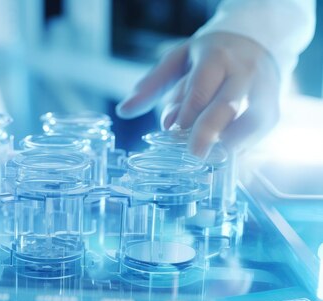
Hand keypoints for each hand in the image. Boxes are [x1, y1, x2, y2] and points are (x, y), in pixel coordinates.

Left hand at [116, 32, 279, 157]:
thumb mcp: (178, 60)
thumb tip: (123, 111)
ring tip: (211, 163)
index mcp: (217, 57)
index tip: (172, 129)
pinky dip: (241, 151)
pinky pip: (259, 134)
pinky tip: (223, 164)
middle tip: (193, 155)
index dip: (188, 110)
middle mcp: (244, 73)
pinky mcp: (272, 110)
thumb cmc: (209, 56)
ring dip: (231, 145)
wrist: (255, 41)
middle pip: (228, 104)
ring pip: (252, 121)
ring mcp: (263, 92)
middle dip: (209, 130)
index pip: (202, 86)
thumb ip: (152, 85)